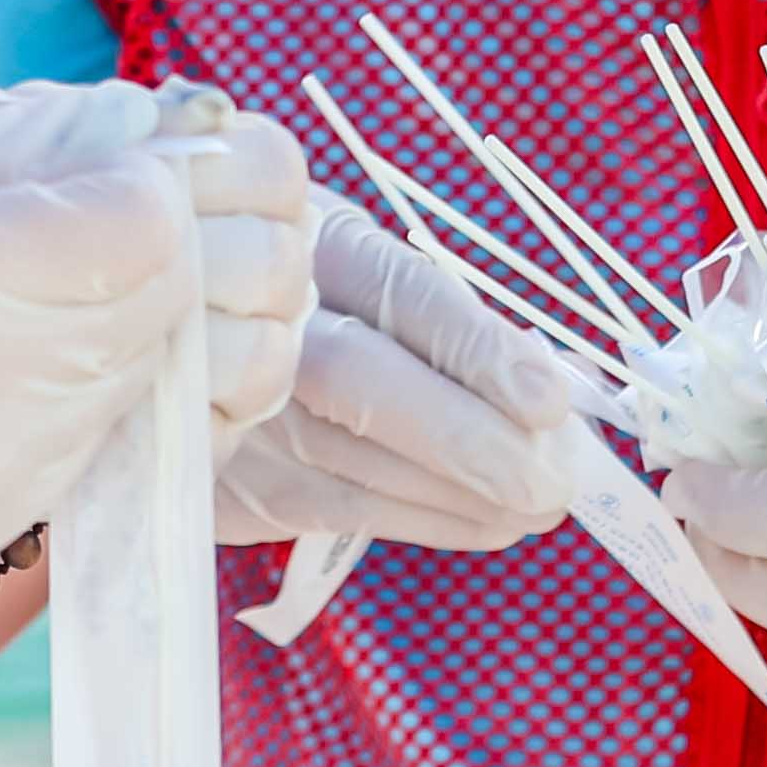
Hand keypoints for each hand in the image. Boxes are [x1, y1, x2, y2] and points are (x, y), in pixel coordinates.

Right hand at [0, 85, 314, 589]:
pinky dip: (181, 390)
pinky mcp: (1, 526)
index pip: (148, 224)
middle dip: (240, 232)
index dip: (184, 173)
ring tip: (218, 257)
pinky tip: (166, 338)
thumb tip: (130, 137)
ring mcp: (1, 472)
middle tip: (239, 186)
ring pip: (190, 385)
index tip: (170, 144)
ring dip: (229, 315)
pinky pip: (141, 450)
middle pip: (192, 301)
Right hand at [218, 200, 589, 555]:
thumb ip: (454, 323)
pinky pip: (341, 510)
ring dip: (463, 495)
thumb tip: (558, 390)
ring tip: (540, 504)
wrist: (208, 345)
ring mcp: (236, 402)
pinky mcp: (233, 477)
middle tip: (552, 483)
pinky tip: (491, 522)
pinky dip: (431, 522)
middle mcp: (264, 319)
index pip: (398, 289)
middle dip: (467, 439)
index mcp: (318, 245)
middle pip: (360, 380)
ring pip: (353, 459)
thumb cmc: (336, 304)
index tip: (548, 400)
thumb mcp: (385, 277)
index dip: (474, 346)